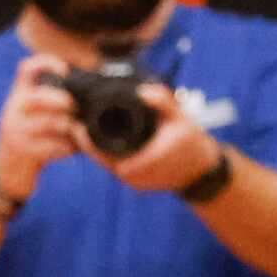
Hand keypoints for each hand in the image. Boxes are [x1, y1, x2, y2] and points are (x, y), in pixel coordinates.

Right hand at [0, 54, 79, 200]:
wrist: (7, 172)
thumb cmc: (29, 141)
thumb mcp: (33, 116)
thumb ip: (51, 104)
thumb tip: (86, 95)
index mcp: (18, 96)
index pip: (26, 69)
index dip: (46, 63)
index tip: (66, 69)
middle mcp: (13, 109)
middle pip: (40, 97)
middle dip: (63, 101)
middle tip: (77, 108)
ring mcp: (15, 130)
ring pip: (49, 123)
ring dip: (70, 127)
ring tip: (80, 132)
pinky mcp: (21, 150)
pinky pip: (51, 146)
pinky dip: (66, 148)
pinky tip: (72, 149)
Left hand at [89, 82, 222, 194]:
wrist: (202, 171)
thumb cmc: (191, 142)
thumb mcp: (182, 117)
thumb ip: (163, 102)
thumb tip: (142, 91)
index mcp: (147, 159)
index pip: (108, 155)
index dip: (89, 143)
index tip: (77, 127)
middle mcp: (139, 176)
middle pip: (103, 161)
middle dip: (88, 144)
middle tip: (74, 125)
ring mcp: (137, 183)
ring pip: (108, 166)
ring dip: (95, 150)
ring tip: (82, 131)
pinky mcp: (137, 184)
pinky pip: (115, 169)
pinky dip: (106, 156)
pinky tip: (97, 141)